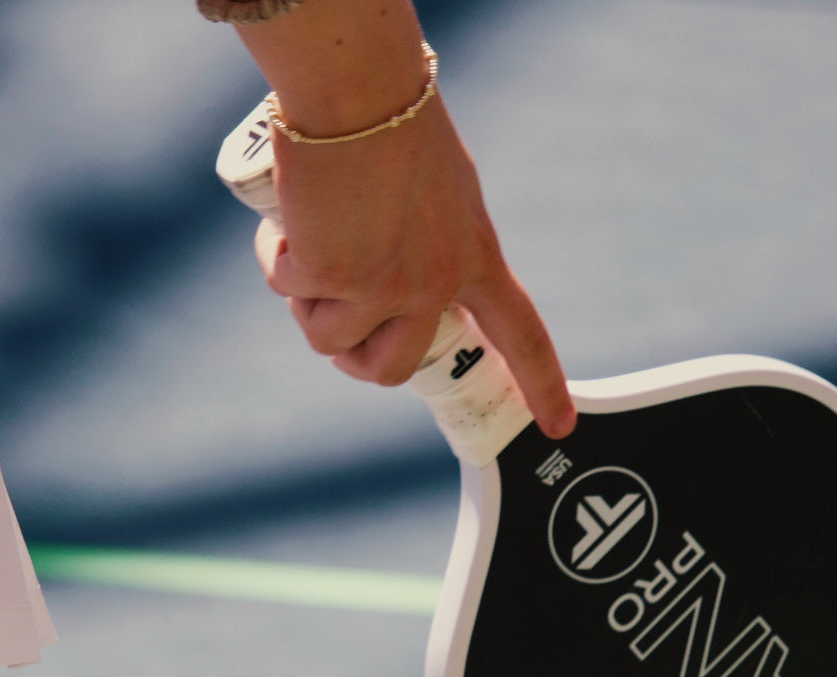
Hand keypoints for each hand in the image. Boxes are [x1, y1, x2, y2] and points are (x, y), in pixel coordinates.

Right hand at [253, 95, 575, 439]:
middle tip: (332, 321)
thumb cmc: (392, 127)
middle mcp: (434, 283)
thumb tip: (376, 294)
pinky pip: (288, 291)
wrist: (356, 89)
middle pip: (393, 370)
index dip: (541, 383)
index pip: (520, 333)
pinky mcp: (332, 275)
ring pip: (328, 339)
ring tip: (305, 243)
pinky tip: (287, 221)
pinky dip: (275, 259)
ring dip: (305, 301)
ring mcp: (385, 286)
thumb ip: (429, 248)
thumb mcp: (438, 195)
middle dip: (352, 360)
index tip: (560, 427)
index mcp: (474, 257)